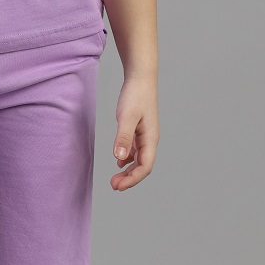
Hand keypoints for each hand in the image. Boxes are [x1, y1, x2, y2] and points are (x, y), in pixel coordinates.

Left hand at [110, 76, 158, 190]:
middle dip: (129, 179)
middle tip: (113, 185)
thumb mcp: (127, 117)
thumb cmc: (135, 95)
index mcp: (150, 139)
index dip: (133, 179)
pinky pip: (135, 151)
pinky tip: (118, 162)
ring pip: (139, 160)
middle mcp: (150, 140)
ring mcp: (145, 135)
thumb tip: (119, 159)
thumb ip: (123, 138)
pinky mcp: (139, 130)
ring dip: (128, 171)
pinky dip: (127, 159)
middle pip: (143, 166)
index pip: (145, 167)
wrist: (140, 77)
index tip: (118, 186)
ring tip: (114, 178)